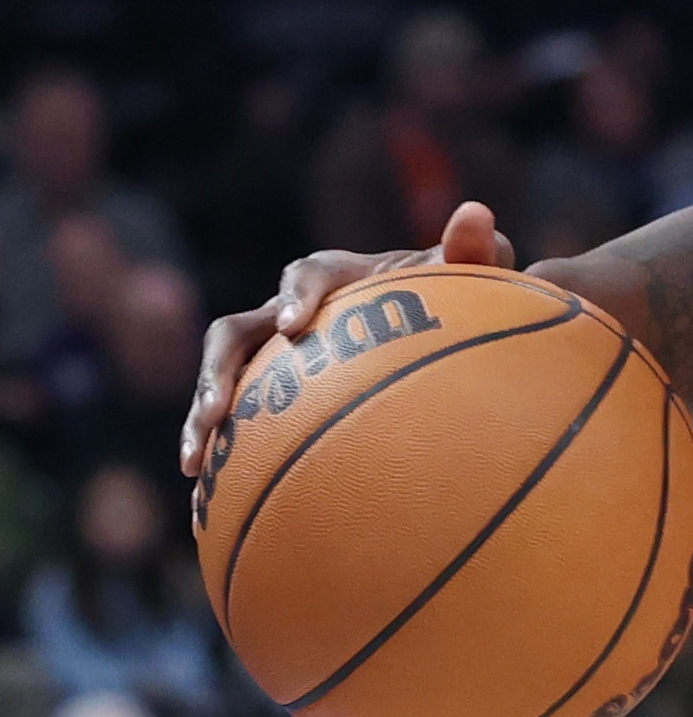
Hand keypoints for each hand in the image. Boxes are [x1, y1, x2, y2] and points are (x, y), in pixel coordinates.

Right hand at [182, 201, 514, 482]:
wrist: (444, 338)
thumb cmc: (460, 299)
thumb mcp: (474, 276)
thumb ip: (475, 249)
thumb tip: (474, 211)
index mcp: (339, 278)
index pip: (308, 274)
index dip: (296, 295)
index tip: (295, 326)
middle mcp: (292, 315)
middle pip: (236, 333)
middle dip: (218, 370)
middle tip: (217, 410)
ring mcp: (274, 359)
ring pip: (222, 381)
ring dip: (201, 416)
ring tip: (194, 464)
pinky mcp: (268, 399)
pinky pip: (234, 427)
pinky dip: (219, 458)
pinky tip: (205, 505)